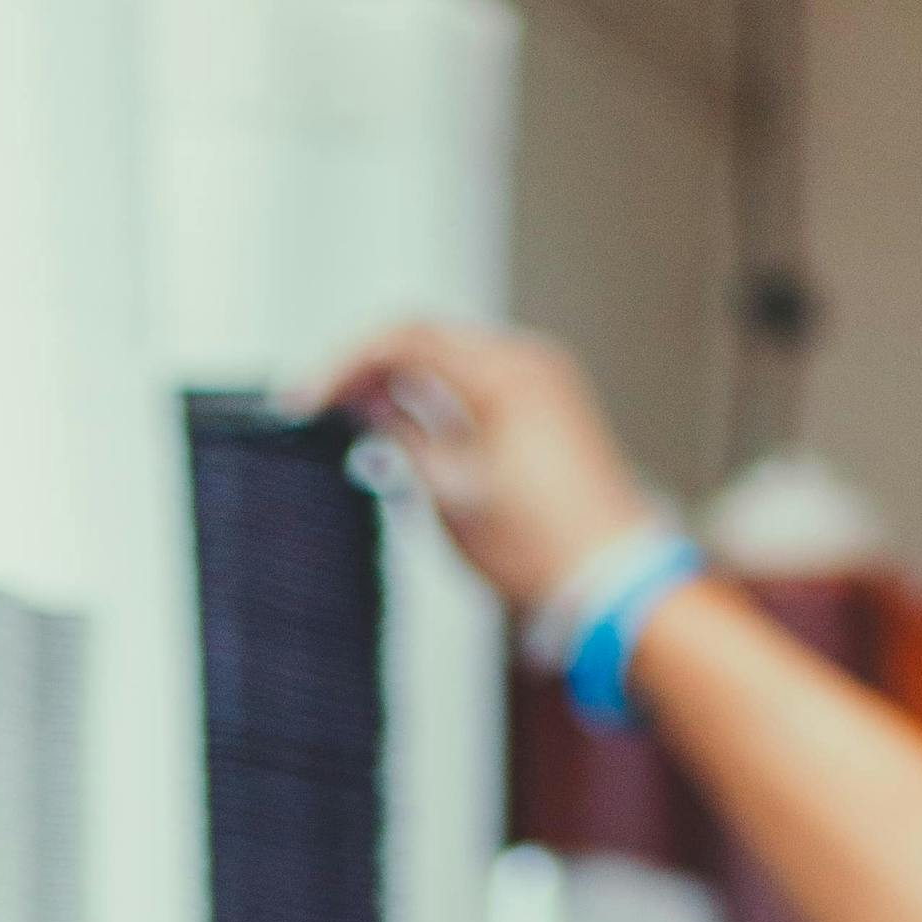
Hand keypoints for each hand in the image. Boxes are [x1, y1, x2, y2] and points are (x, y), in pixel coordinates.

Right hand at [316, 317, 662, 617]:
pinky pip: (480, 384)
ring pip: (452, 361)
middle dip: (369, 370)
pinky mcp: (550, 409)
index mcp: (505, 373)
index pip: (405, 338)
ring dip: (402, 383)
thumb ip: (398, 437)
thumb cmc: (544, 546)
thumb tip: (362, 407)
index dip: (344, 365)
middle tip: (322, 408)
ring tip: (356, 422)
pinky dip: (438, 399)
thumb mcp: (450, 491)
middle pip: (428, 341)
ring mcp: (545, 384)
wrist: (616, 582)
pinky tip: (408, 430)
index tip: (305, 399)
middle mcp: (530, 364)